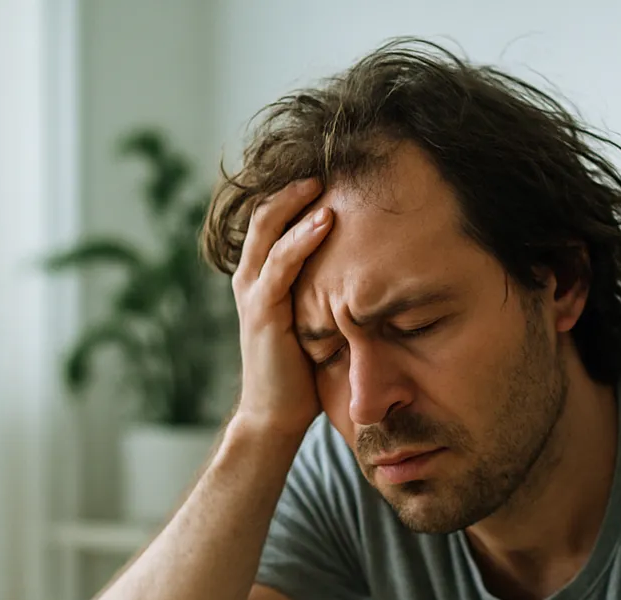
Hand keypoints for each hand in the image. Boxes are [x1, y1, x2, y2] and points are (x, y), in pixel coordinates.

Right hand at [229, 177, 333, 441]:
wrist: (275, 415)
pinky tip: (326, 220)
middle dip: (295, 185)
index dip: (297, 193)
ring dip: (297, 201)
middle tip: (331, 162)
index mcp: (261, 276)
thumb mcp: (316, 320)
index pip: (273, 219)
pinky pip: (280, 264)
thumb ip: (326, 291)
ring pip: (267, 230)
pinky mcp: (261, 311)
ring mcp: (252, 292)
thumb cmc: (301, 371)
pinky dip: (302, 238)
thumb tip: (371, 269)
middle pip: (265, 213)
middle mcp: (250, 277)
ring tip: (327, 179)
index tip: (335, 172)